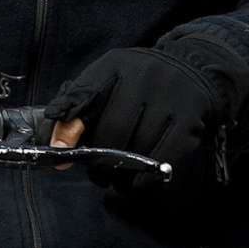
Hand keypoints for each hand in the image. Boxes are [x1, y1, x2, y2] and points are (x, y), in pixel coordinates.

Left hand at [44, 46, 230, 178]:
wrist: (191, 69)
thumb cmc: (139, 83)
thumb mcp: (106, 82)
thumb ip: (78, 108)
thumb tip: (57, 148)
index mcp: (115, 66)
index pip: (85, 95)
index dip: (68, 127)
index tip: (59, 152)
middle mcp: (143, 76)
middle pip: (113, 130)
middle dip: (99, 161)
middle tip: (97, 173)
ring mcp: (169, 97)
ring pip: (139, 147)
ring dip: (123, 173)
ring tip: (117, 180)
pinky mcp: (189, 118)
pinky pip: (165, 156)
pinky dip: (148, 177)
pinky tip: (139, 181)